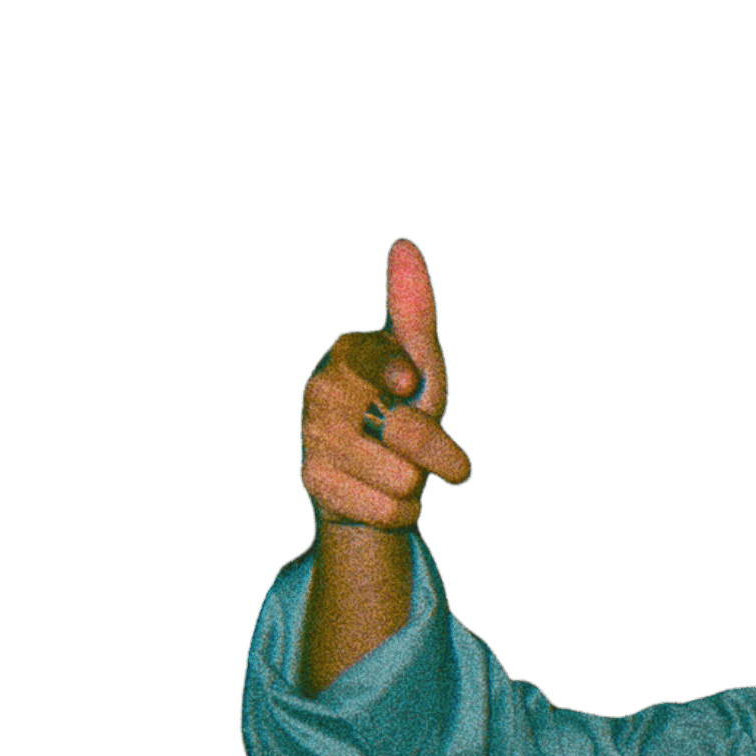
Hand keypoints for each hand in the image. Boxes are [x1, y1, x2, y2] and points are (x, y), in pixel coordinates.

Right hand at [299, 237, 471, 527]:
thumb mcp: (418, 362)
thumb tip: (405, 245)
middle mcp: (322, 391)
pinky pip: (385, 509)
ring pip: (399, 477)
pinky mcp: (314, 482)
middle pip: (404, 432)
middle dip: (434, 450)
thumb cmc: (398, 406)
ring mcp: (314, 438)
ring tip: (400, 470)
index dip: (395, 372)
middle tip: (441, 455)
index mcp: (348, 354)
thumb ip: (414, 311)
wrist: (369, 475)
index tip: (409, 383)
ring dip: (415, 483)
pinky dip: (399, 510)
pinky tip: (383, 493)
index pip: (373, 360)